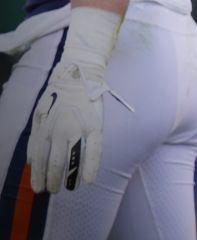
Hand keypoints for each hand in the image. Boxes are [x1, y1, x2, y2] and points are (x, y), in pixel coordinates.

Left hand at [28, 59, 108, 192]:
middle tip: (54, 190)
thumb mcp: (38, 117)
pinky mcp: (95, 127)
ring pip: (72, 160)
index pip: (39, 161)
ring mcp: (77, 130)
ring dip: (70, 178)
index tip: (39, 190)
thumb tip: (31, 162)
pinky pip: (94, 151)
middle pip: (55, 164)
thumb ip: (34, 140)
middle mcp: (58, 133)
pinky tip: (89, 180)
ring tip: (70, 188)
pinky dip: (91, 167)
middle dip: (53, 181)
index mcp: (43, 131)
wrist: (76, 77)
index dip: (38, 178)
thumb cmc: (56, 98)